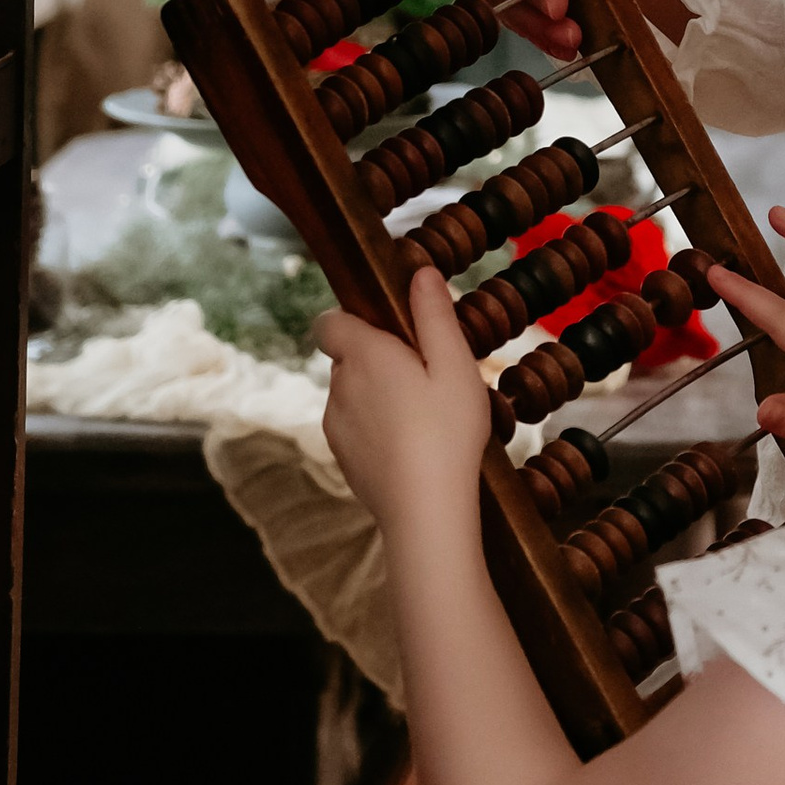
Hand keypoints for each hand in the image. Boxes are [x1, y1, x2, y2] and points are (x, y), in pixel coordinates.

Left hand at [316, 270, 493, 547]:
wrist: (425, 512)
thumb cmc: (447, 434)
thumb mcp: (455, 367)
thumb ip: (434, 316)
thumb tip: (419, 272)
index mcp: (363, 355)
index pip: (329, 321)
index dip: (354, 320)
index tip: (393, 332)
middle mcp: (339, 386)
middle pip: (348, 358)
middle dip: (379, 359)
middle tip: (428, 377)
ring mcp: (336, 425)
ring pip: (353, 394)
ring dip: (379, 395)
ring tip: (426, 416)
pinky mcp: (343, 458)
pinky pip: (356, 427)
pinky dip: (378, 429)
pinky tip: (414, 446)